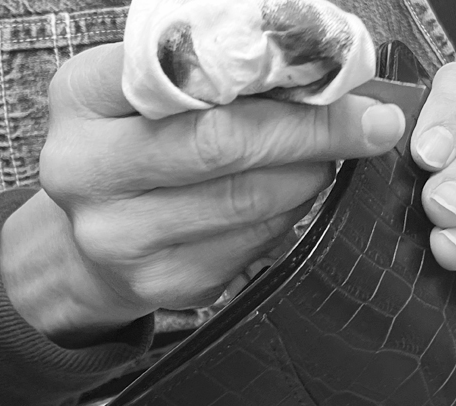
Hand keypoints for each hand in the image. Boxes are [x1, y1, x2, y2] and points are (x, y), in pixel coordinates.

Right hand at [0, 42, 404, 345]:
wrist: (90, 240)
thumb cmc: (134, 147)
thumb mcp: (149, 94)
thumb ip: (212, 75)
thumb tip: (320, 73)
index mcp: (82, 98)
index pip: (189, 77)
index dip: (276, 78)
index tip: (341, 79)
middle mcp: (87, 171)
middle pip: (223, 145)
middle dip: (314, 132)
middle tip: (372, 125)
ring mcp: (123, 238)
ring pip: (249, 201)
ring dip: (310, 174)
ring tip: (329, 156)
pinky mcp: (165, 282)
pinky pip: (255, 244)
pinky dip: (291, 213)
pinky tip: (294, 194)